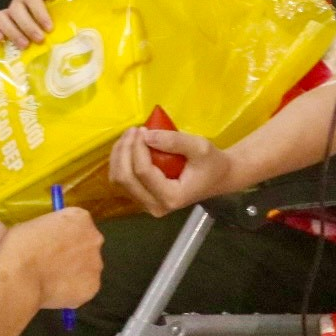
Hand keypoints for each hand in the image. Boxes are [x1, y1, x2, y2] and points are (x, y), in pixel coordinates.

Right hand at [0, 0, 70, 47]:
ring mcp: (10, 10)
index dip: (39, 10)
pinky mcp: (1, 23)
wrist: (61, 19)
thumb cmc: (64, 7)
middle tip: (40, 40)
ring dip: (12, 31)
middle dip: (28, 25)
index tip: (49, 27)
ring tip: (24, 45)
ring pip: (2, 16)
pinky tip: (0, 40)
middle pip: (17, 7)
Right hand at [0, 208, 102, 310]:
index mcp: (80, 218)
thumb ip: (51, 231)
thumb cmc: (21, 244)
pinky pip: (84, 288)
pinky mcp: (93, 287)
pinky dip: (73, 291)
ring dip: (75, 273)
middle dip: (75, 254)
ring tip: (52, 280)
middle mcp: (94, 238)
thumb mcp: (35, 225)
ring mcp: (96, 264)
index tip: (54, 244)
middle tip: (55, 263)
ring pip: (88, 268)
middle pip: (88, 245)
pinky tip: (55, 291)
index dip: (66, 235)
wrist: (20, 274)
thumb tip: (49, 241)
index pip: (79, 224)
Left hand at [107, 124, 232, 216]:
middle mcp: (156, 206)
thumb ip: (174, 141)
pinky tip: (128, 146)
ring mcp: (147, 205)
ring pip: (118, 180)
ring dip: (119, 155)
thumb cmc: (211, 163)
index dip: (137, 148)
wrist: (217, 177)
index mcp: (171, 197)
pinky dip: (120, 161)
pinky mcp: (142, 198)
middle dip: (125, 150)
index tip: (143, 129)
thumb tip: (146, 136)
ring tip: (131, 135)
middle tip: (135, 130)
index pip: (143, 172)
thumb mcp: (200, 146)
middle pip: (125, 178)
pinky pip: (121, 181)